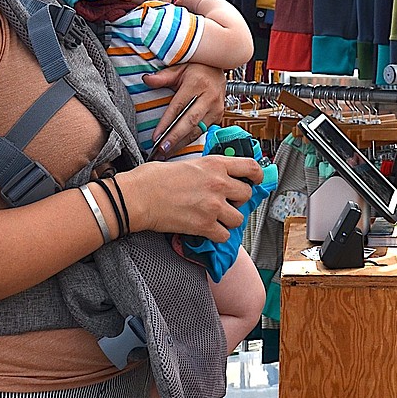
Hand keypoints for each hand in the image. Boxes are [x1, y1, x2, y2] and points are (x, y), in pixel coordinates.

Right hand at [123, 155, 263, 242]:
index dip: (257, 175)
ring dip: (229, 220)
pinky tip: (207, 229)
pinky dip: (218, 235)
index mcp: (215, 164)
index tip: (256, 181)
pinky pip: (224, 235)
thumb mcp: (189, 162)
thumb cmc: (155, 178)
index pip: (251, 167)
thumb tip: (219, 176)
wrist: (139, 196)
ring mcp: (213, 206)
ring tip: (216, 218)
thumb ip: (209, 169)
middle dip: (239, 200)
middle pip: (247, 195)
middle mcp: (219, 184)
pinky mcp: (204, 225)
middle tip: (227, 202)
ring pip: (239, 218)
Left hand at [142, 62, 224, 159]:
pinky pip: (204, 131)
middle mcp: (209, 97)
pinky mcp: (219, 115)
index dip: (166, 123)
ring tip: (168, 152)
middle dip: (175, 138)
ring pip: (198, 130)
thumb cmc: (197, 67)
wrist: (219, 67)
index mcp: (197, 84)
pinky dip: (190, 140)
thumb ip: (163, 76)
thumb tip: (147, 79)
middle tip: (162, 149)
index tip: (156, 136)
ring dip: (182, 142)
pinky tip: (179, 146)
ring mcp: (216, 107)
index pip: (179, 107)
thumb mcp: (179, 68)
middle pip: (190, 122)